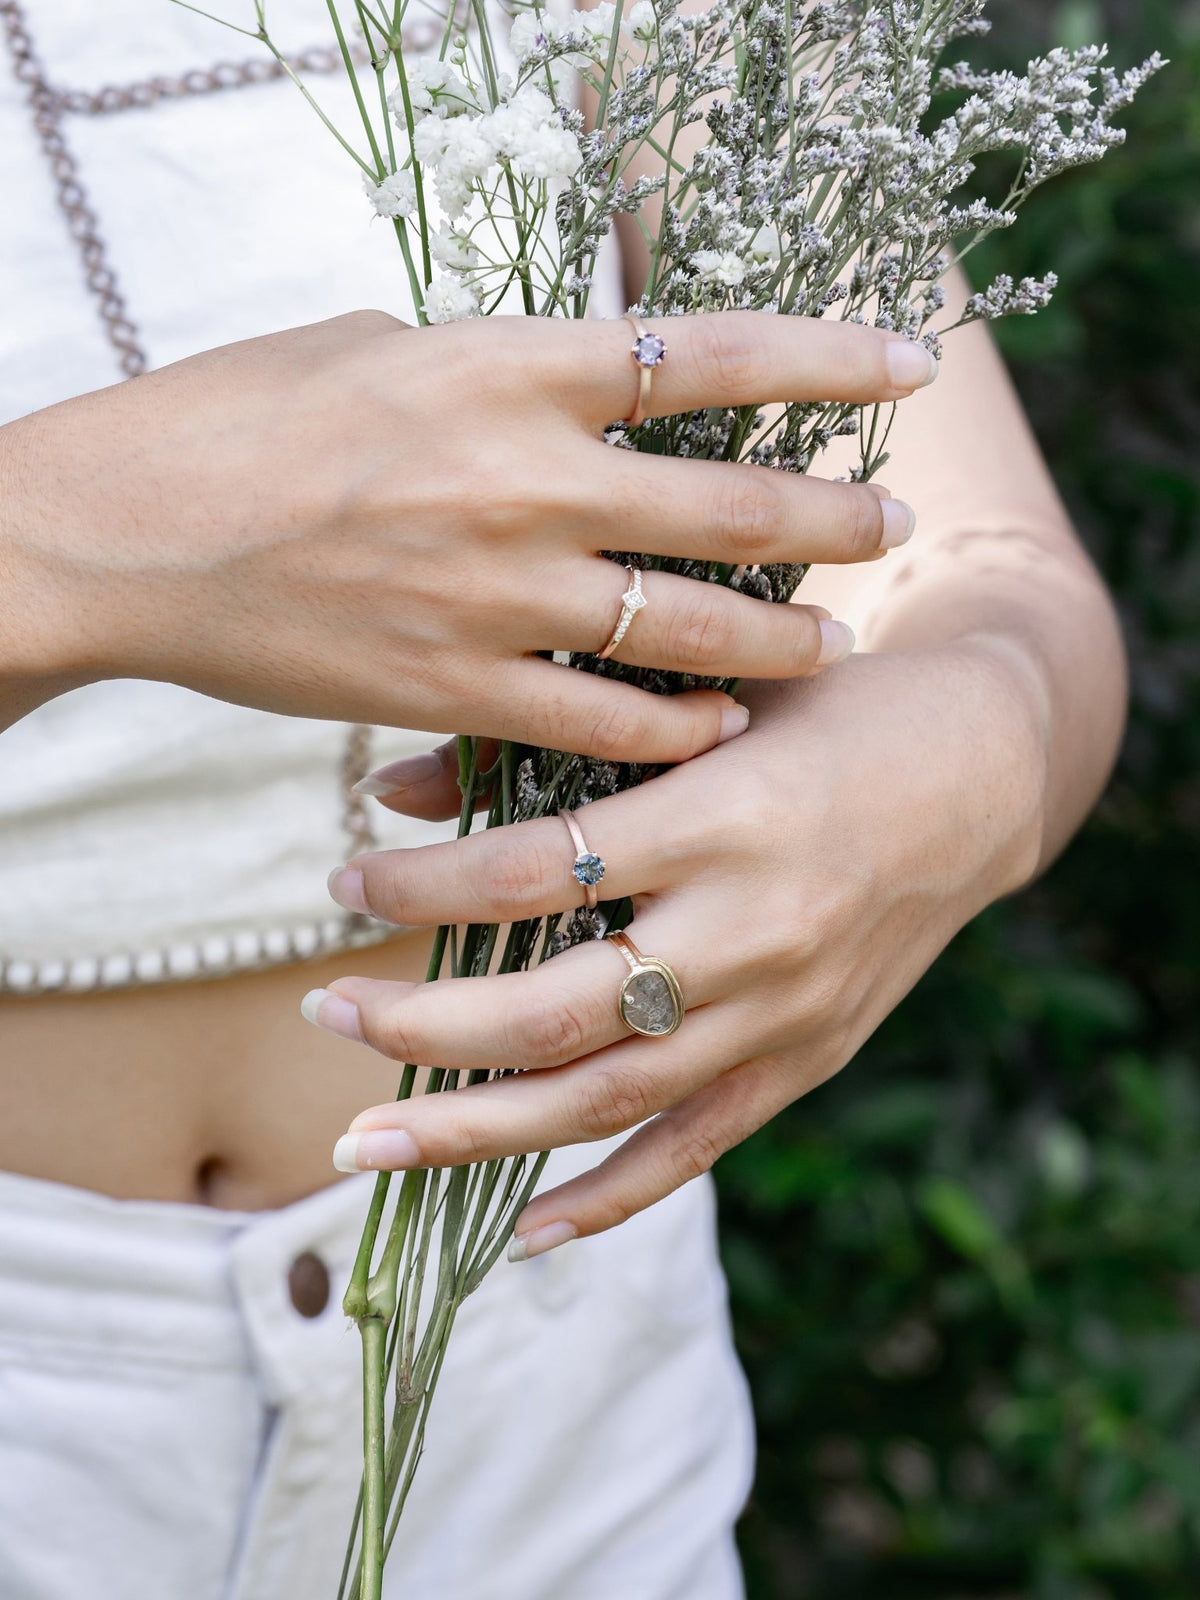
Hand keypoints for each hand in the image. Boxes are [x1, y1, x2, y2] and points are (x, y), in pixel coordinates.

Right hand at [0, 310, 931, 750]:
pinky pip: (598, 723)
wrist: (129, 536)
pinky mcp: (452, 688)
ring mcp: (492, 594)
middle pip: (726, 505)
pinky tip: (716, 731)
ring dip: (774, 640)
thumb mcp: (377, 350)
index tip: (902, 366)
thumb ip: (492, 373)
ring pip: (681, 628)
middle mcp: (520, 479)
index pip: (705, 353)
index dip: (823, 357)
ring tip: (831, 646)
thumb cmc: (241, 417)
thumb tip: (569, 381)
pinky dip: (670, 731)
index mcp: (504, 368)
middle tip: (890, 530)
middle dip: (830, 521)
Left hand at [302, 642, 1044, 1253]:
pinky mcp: (806, 1063)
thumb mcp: (703, 694)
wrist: (980, 770)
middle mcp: (752, 929)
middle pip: (556, 1010)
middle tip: (322, 1013)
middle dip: (421, 1025)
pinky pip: (694, 1150)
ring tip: (363, 1140)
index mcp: (722, 815)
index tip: (344, 880)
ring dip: (475, 1130)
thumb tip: (398, 795)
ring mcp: (782, 1012)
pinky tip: (518, 1232)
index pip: (535, 874)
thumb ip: (552, 739)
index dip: (423, 886)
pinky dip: (606, 1201)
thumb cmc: (828, 708)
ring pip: (608, 1100)